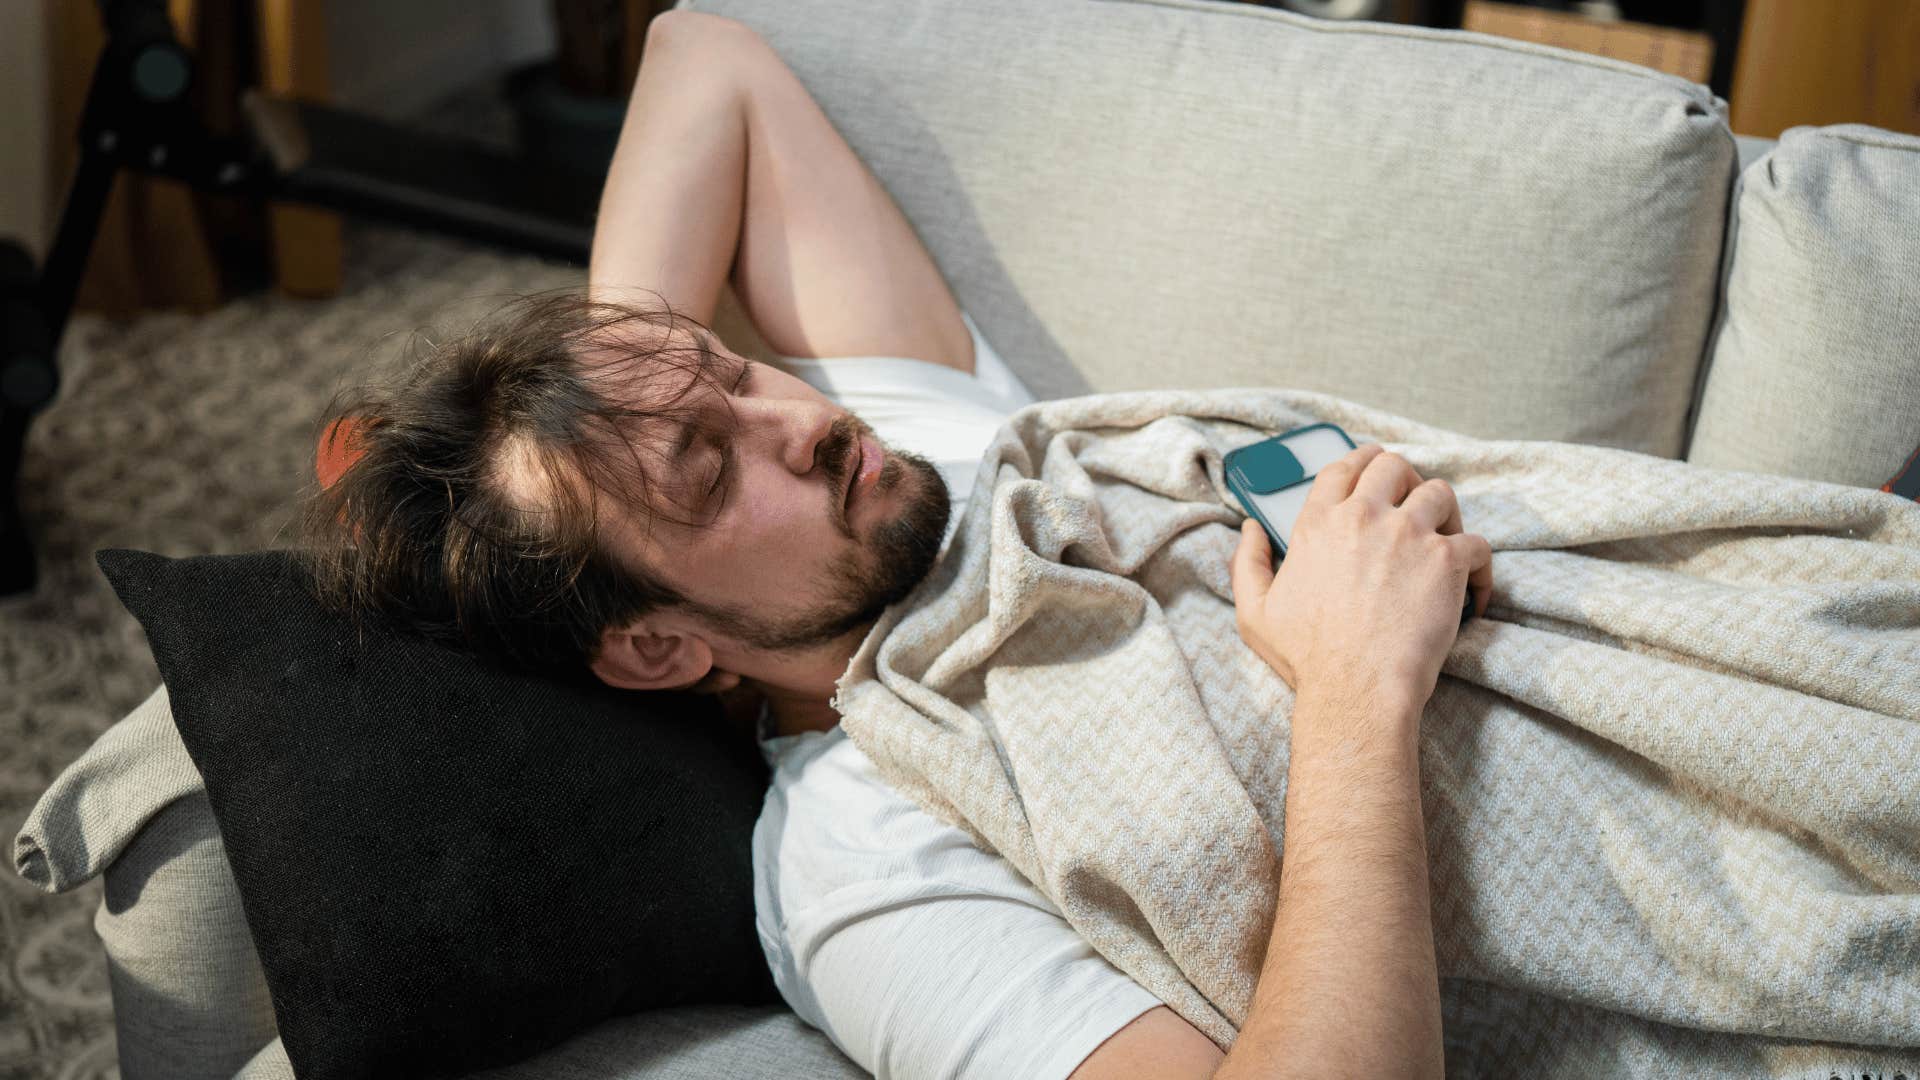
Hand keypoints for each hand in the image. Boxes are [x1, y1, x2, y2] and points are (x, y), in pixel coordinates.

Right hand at [1229, 442, 1491, 711]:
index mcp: (1318, 523)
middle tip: (1414, 504)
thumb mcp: (1254, 611)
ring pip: (1441, 493)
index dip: (1362, 460)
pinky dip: (1480, 565)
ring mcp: (1409, 535)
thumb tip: (1249, 529)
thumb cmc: (1307, 658)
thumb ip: (1248, 563)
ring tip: (1446, 540)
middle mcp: (1364, 517)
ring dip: (1446, 513)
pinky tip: (1474, 590)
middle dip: (1407, 478)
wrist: (1355, 689)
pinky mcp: (1447, 561)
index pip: (1344, 467)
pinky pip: (1478, 544)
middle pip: (1394, 466)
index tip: (1374, 467)